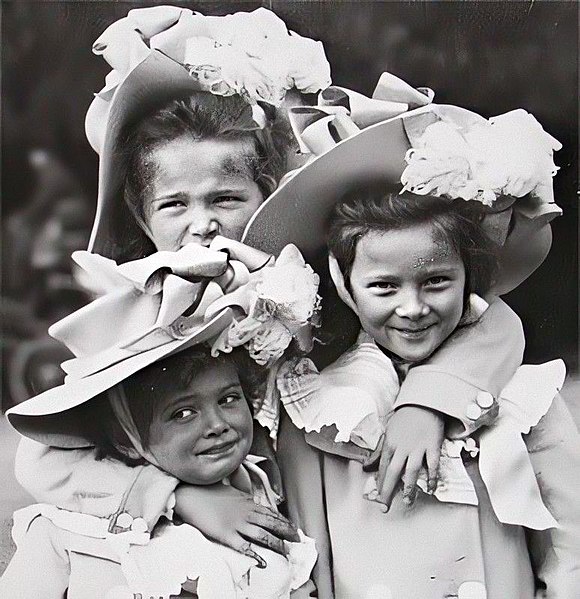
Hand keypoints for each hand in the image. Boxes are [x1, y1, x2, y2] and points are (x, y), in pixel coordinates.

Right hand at [174, 483, 299, 566]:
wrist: (191, 494)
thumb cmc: (208, 491)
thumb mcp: (229, 490)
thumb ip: (241, 496)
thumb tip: (248, 499)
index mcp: (246, 501)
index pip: (270, 512)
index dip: (283, 521)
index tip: (293, 527)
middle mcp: (245, 512)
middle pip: (271, 523)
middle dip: (286, 532)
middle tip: (297, 539)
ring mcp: (237, 524)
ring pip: (262, 535)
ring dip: (276, 544)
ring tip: (285, 551)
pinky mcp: (226, 534)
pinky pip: (243, 546)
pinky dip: (255, 554)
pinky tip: (263, 561)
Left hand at [363, 406, 443, 508]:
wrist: (424, 402)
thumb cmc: (405, 416)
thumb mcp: (388, 430)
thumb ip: (381, 449)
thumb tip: (367, 465)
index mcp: (390, 443)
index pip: (383, 467)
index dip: (380, 483)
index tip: (377, 497)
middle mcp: (402, 447)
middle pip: (393, 473)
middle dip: (388, 491)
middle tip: (384, 507)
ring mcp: (418, 447)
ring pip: (411, 472)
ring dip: (408, 488)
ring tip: (406, 502)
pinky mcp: (432, 446)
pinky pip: (432, 466)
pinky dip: (432, 478)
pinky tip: (430, 489)